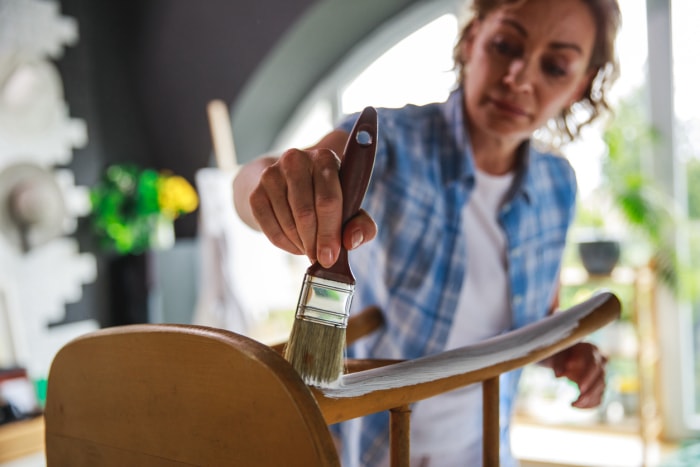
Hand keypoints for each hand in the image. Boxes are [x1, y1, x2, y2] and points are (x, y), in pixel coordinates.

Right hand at [248, 146, 376, 267]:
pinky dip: (285, 244)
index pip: (328, 200)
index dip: (329, 233)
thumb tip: (351, 241)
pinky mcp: (256, 192)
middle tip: (320, 258)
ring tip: (310, 247)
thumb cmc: (326, 198)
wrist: (287, 184)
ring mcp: (272, 174)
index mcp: (325, 159)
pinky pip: (270, 229)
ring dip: (301, 244)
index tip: (330, 257)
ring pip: (287, 223)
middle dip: (314, 243)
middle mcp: (296, 160)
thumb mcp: (350, 207)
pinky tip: (295, 243)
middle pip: (305, 214)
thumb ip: (362, 225)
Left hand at [546, 342, 607, 408]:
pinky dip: (589, 404)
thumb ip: (558, 363)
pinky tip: (575, 405)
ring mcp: (601, 375)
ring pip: (600, 389)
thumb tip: (558, 376)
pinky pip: (598, 398)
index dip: (587, 376)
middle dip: (590, 391)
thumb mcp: (556, 355)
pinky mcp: (598, 386)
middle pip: (600, 379)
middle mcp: (600, 362)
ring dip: (589, 399)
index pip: (594, 365)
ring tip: (573, 404)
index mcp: (591, 350)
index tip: (578, 387)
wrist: (561, 357)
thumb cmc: (559, 354)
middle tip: (578, 399)